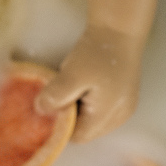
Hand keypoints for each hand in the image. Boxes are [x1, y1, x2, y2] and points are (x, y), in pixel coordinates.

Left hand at [35, 25, 143, 142]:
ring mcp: (124, 108)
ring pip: (93, 120)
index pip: (78, 136)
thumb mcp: (71, 74)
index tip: (47, 109)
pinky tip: (82, 86)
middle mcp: (120, 117)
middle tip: (57, 95)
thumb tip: (40, 110)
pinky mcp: (124, 98)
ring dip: (78, 109)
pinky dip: (88, 103)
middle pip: (86, 130)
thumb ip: (55, 96)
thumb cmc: (97, 52)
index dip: (60, 126)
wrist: (119, 30)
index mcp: (108, 116)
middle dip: (69, 117)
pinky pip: (101, 110)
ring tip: (70, 88)